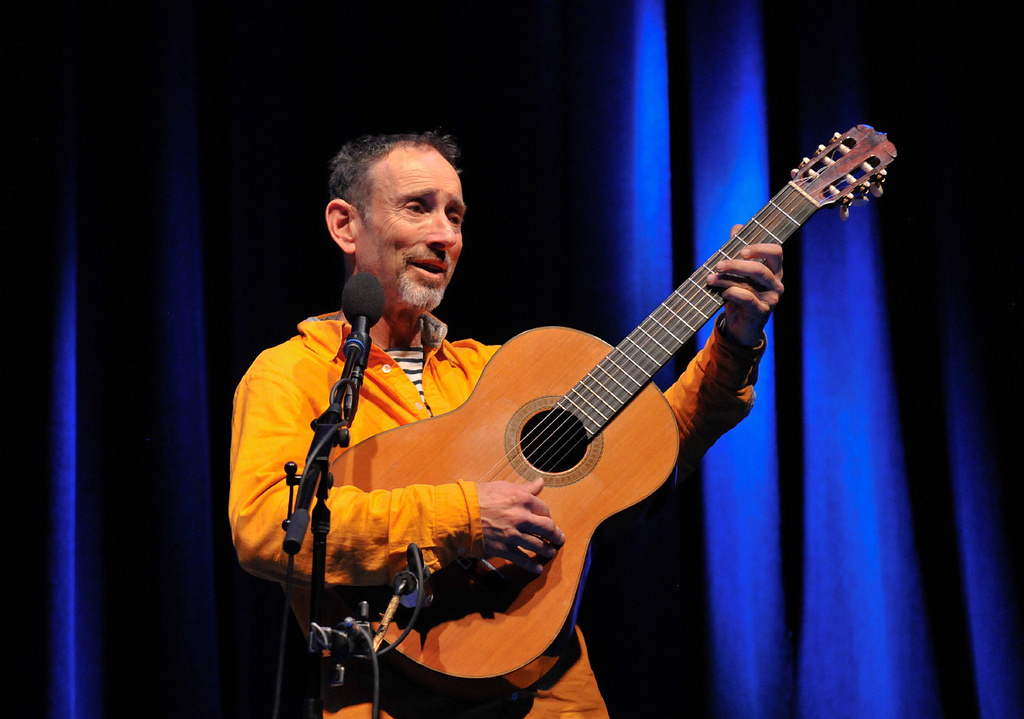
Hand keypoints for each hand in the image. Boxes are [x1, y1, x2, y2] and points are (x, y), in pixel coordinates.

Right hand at [476, 478, 564, 573]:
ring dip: (547, 550)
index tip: (547, 519)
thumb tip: (540, 482)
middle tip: (559, 538)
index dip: (548, 515)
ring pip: (538, 545)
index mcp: (522, 499)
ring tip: (550, 552)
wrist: (459, 514)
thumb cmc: (478, 498)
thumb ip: (525, 488)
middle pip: (547, 528)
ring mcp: (514, 535)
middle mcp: (522, 517)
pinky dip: (531, 565)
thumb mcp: (503, 487)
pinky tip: (537, 568)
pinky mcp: (504, 548)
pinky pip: (523, 559)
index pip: (544, 509)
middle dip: (555, 534)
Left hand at [706, 228, 783, 345]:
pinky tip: (723, 292)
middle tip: (718, 264)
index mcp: (774, 270)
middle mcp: (776, 283)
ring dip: (726, 278)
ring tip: (710, 278)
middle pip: (760, 268)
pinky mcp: (762, 312)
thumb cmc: (739, 295)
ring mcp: (771, 299)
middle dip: (736, 264)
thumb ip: (737, 250)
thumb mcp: (737, 273)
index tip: (741, 250)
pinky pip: (747, 299)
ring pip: (750, 283)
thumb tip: (737, 227)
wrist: (739, 326)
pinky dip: (732, 293)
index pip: (776, 252)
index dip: (759, 248)